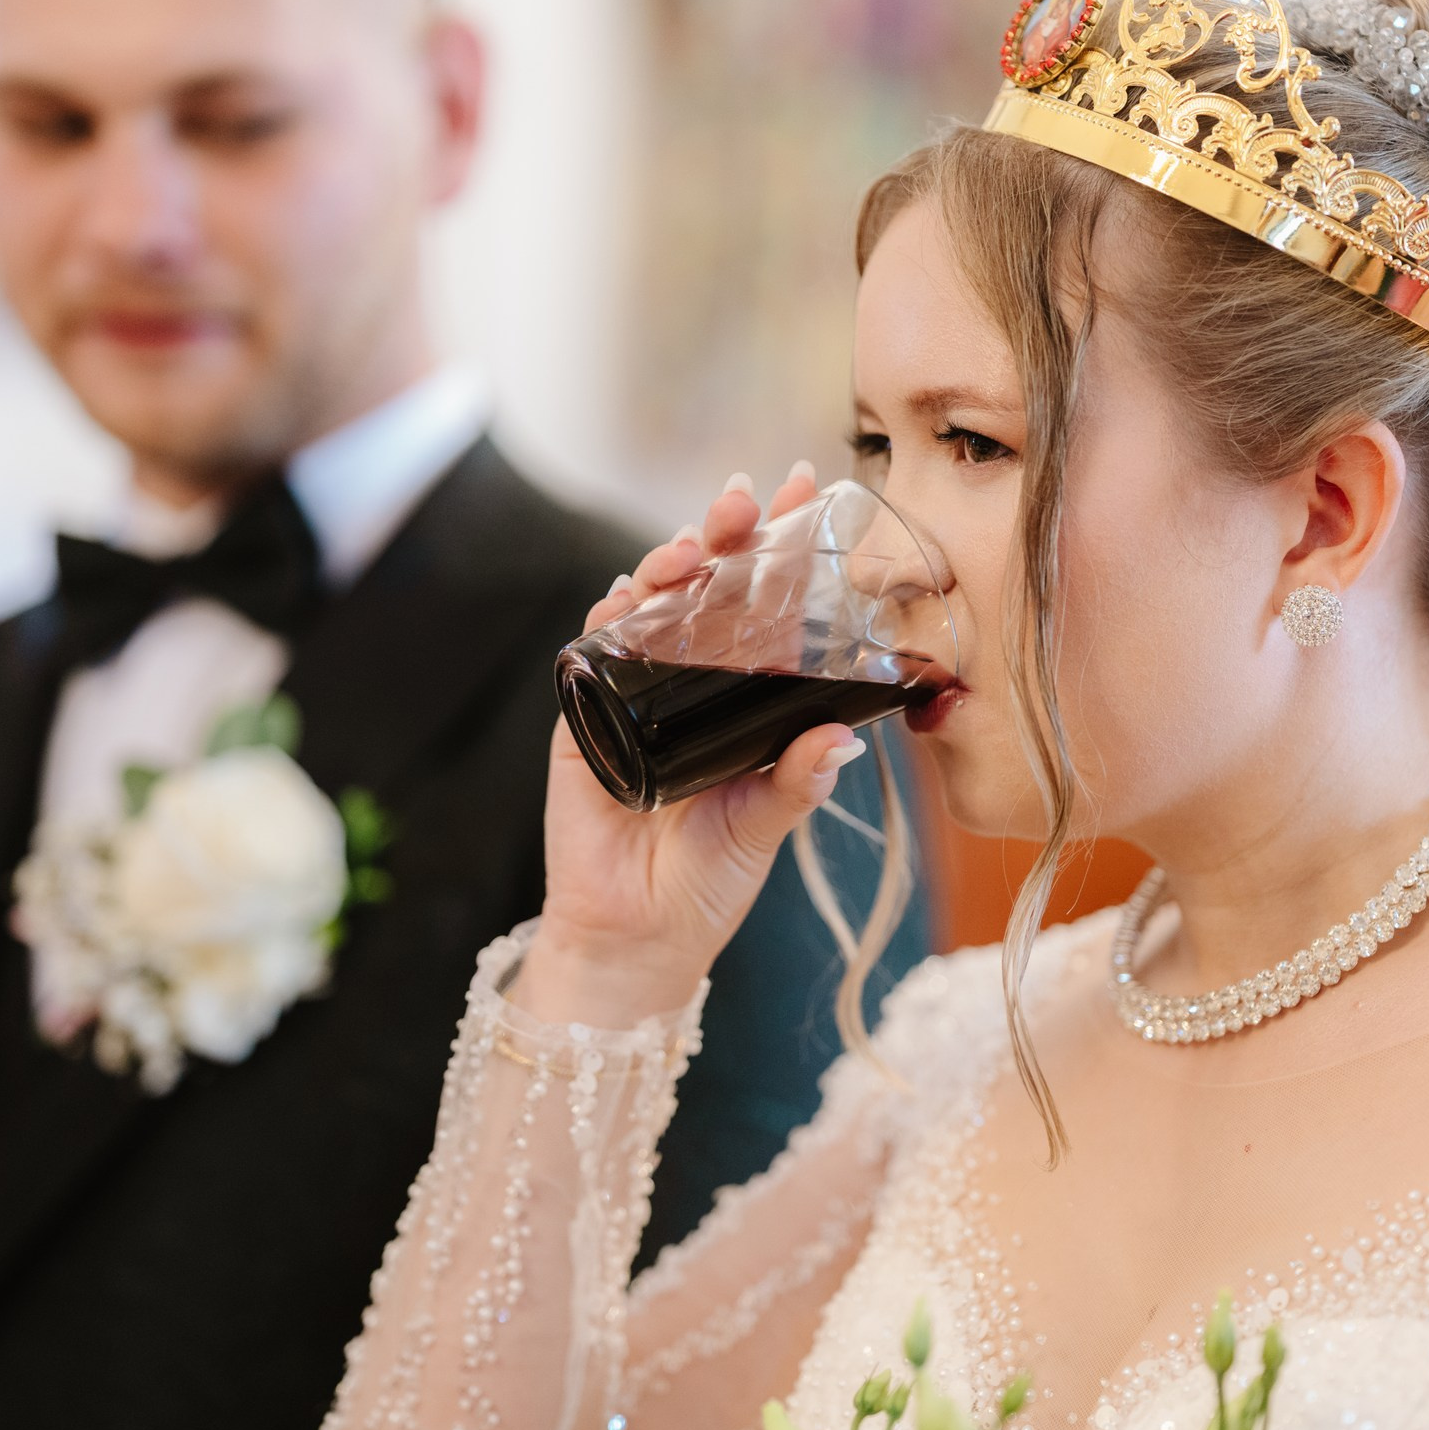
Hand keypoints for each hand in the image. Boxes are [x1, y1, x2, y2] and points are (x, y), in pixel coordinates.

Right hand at [515, 464, 864, 1027]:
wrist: (638, 939)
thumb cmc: (708, 881)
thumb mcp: (769, 824)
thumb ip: (800, 780)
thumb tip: (845, 738)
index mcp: (738, 696)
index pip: (764, 601)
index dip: (781, 544)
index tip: (811, 489)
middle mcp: (686, 682)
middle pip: (705, 586)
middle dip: (725, 533)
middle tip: (747, 500)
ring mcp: (630, 693)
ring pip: (647, 605)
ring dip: (667, 564)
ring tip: (696, 544)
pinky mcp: (583, 719)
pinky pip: (592, 653)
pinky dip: (609, 618)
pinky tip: (628, 594)